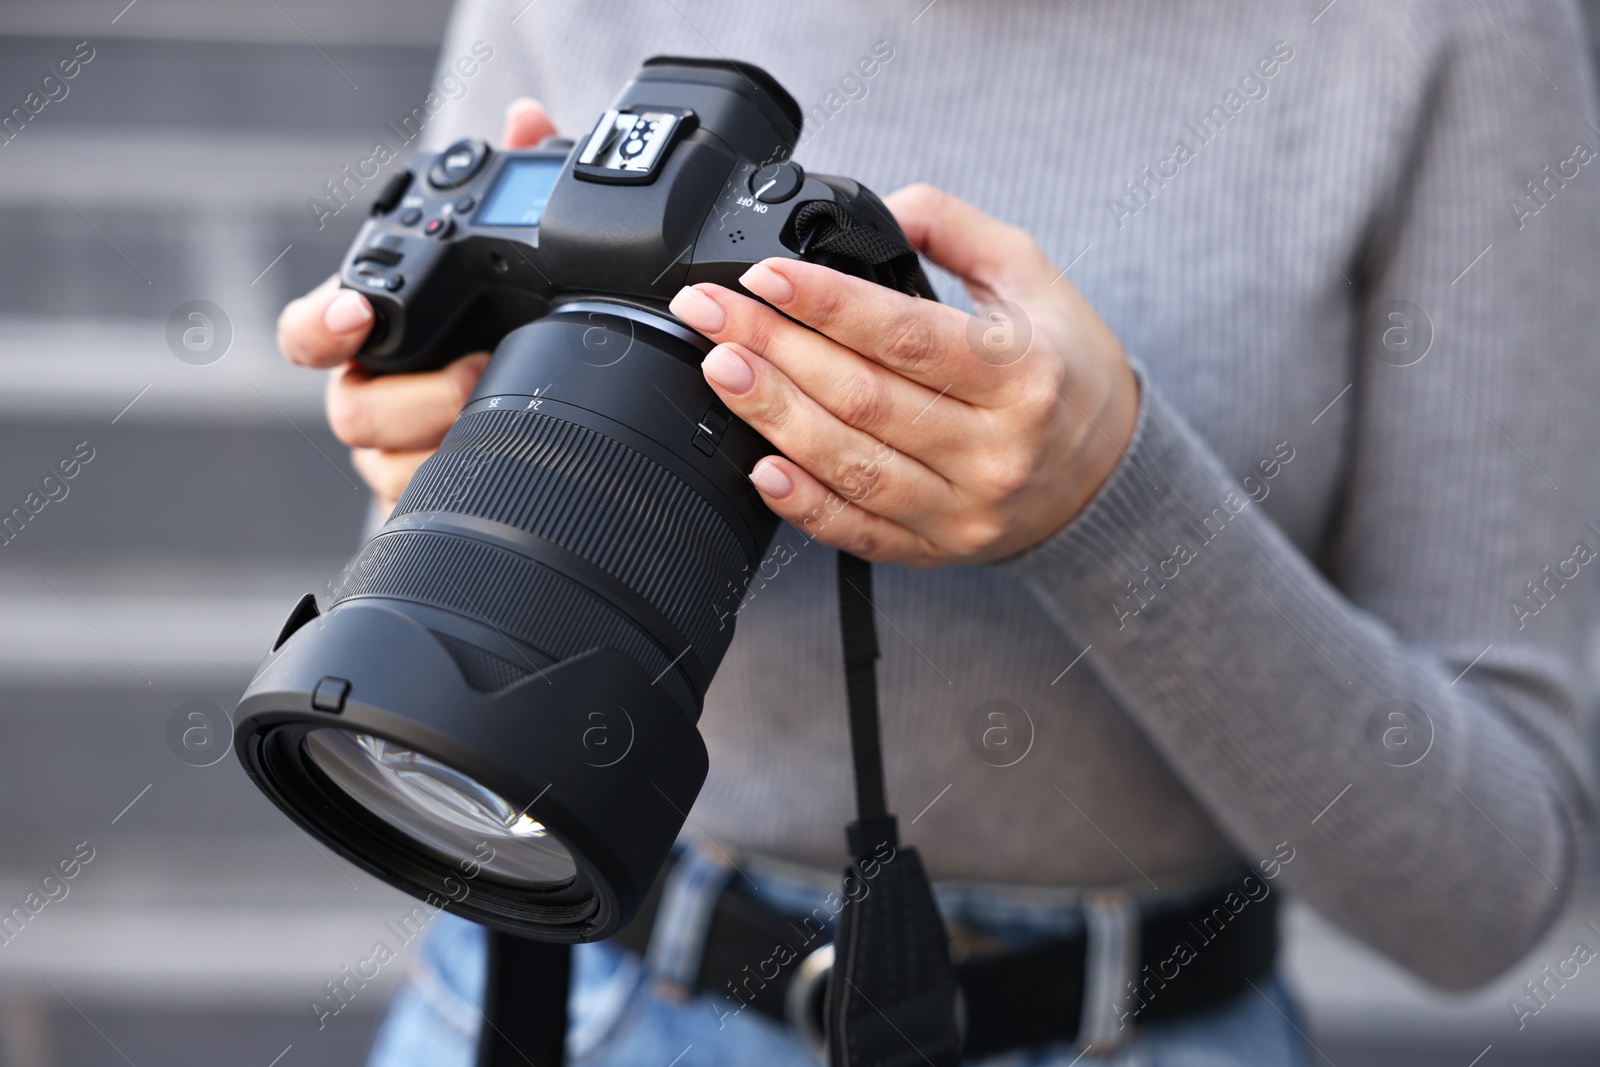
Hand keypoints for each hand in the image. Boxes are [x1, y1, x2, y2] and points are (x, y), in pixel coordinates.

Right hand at [278, 99, 559, 514]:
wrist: (543, 396)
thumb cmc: (507, 316)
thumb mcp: (519, 248)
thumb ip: (514, 179)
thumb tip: (526, 118)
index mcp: (372, 333)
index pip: (308, 334)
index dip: (321, 326)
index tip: (356, 314)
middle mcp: (371, 394)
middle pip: (352, 412)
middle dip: (416, 399)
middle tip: (478, 372)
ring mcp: (396, 453)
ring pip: (387, 470)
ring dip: (445, 448)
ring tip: (504, 422)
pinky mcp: (428, 497)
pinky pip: (425, 510)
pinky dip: (461, 492)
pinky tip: (504, 474)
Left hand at [666, 184, 1138, 566]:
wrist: (1109, 470)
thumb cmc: (1065, 366)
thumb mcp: (1030, 276)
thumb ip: (953, 230)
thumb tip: (878, 208)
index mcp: (1022, 374)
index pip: (907, 336)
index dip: (826, 304)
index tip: (764, 276)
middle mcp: (995, 449)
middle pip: (864, 399)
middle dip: (775, 350)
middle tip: (711, 313)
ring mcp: (965, 508)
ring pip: (852, 466)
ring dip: (774, 417)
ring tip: (721, 371)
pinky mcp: (939, 548)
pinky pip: (861, 533)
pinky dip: (805, 505)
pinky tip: (761, 468)